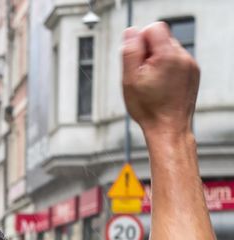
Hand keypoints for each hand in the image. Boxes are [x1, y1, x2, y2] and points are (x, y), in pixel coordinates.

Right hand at [122, 22, 199, 138]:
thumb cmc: (150, 109)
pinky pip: (177, 61)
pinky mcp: (193, 72)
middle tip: (143, 75)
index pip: (154, 28)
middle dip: (148, 53)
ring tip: (152, 82)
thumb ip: (130, 52)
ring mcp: (190, 65)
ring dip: (157, 61)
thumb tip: (131, 33)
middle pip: (161, 38)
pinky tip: (161, 84)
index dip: (141, 40)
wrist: (168, 128)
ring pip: (169, 50)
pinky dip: (167, 69)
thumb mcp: (130, 79)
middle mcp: (183, 57)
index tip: (137, 59)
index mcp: (167, 56)